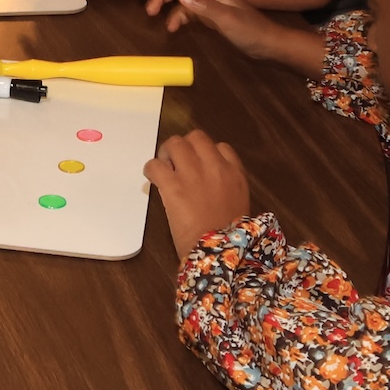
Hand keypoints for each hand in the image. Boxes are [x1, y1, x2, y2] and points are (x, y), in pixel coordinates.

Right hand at [143, 0, 320, 71]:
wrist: (268, 45)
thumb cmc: (251, 31)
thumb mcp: (228, 20)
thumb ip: (205, 7)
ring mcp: (209, 3)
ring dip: (164, 1)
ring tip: (151, 15)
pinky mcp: (210, 16)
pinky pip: (187, 12)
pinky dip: (177, 17)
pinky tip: (172, 28)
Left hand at [146, 130, 254, 253]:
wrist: (218, 252)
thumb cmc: (230, 237)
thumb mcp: (238, 206)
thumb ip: (227, 189)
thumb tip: (210, 187)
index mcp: (235, 174)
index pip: (221, 147)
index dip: (206, 153)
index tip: (199, 163)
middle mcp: (215, 167)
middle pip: (196, 137)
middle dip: (185, 147)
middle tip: (176, 161)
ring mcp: (193, 174)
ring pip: (175, 143)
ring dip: (166, 153)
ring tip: (164, 167)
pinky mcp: (173, 185)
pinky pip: (155, 164)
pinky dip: (150, 169)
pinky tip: (152, 179)